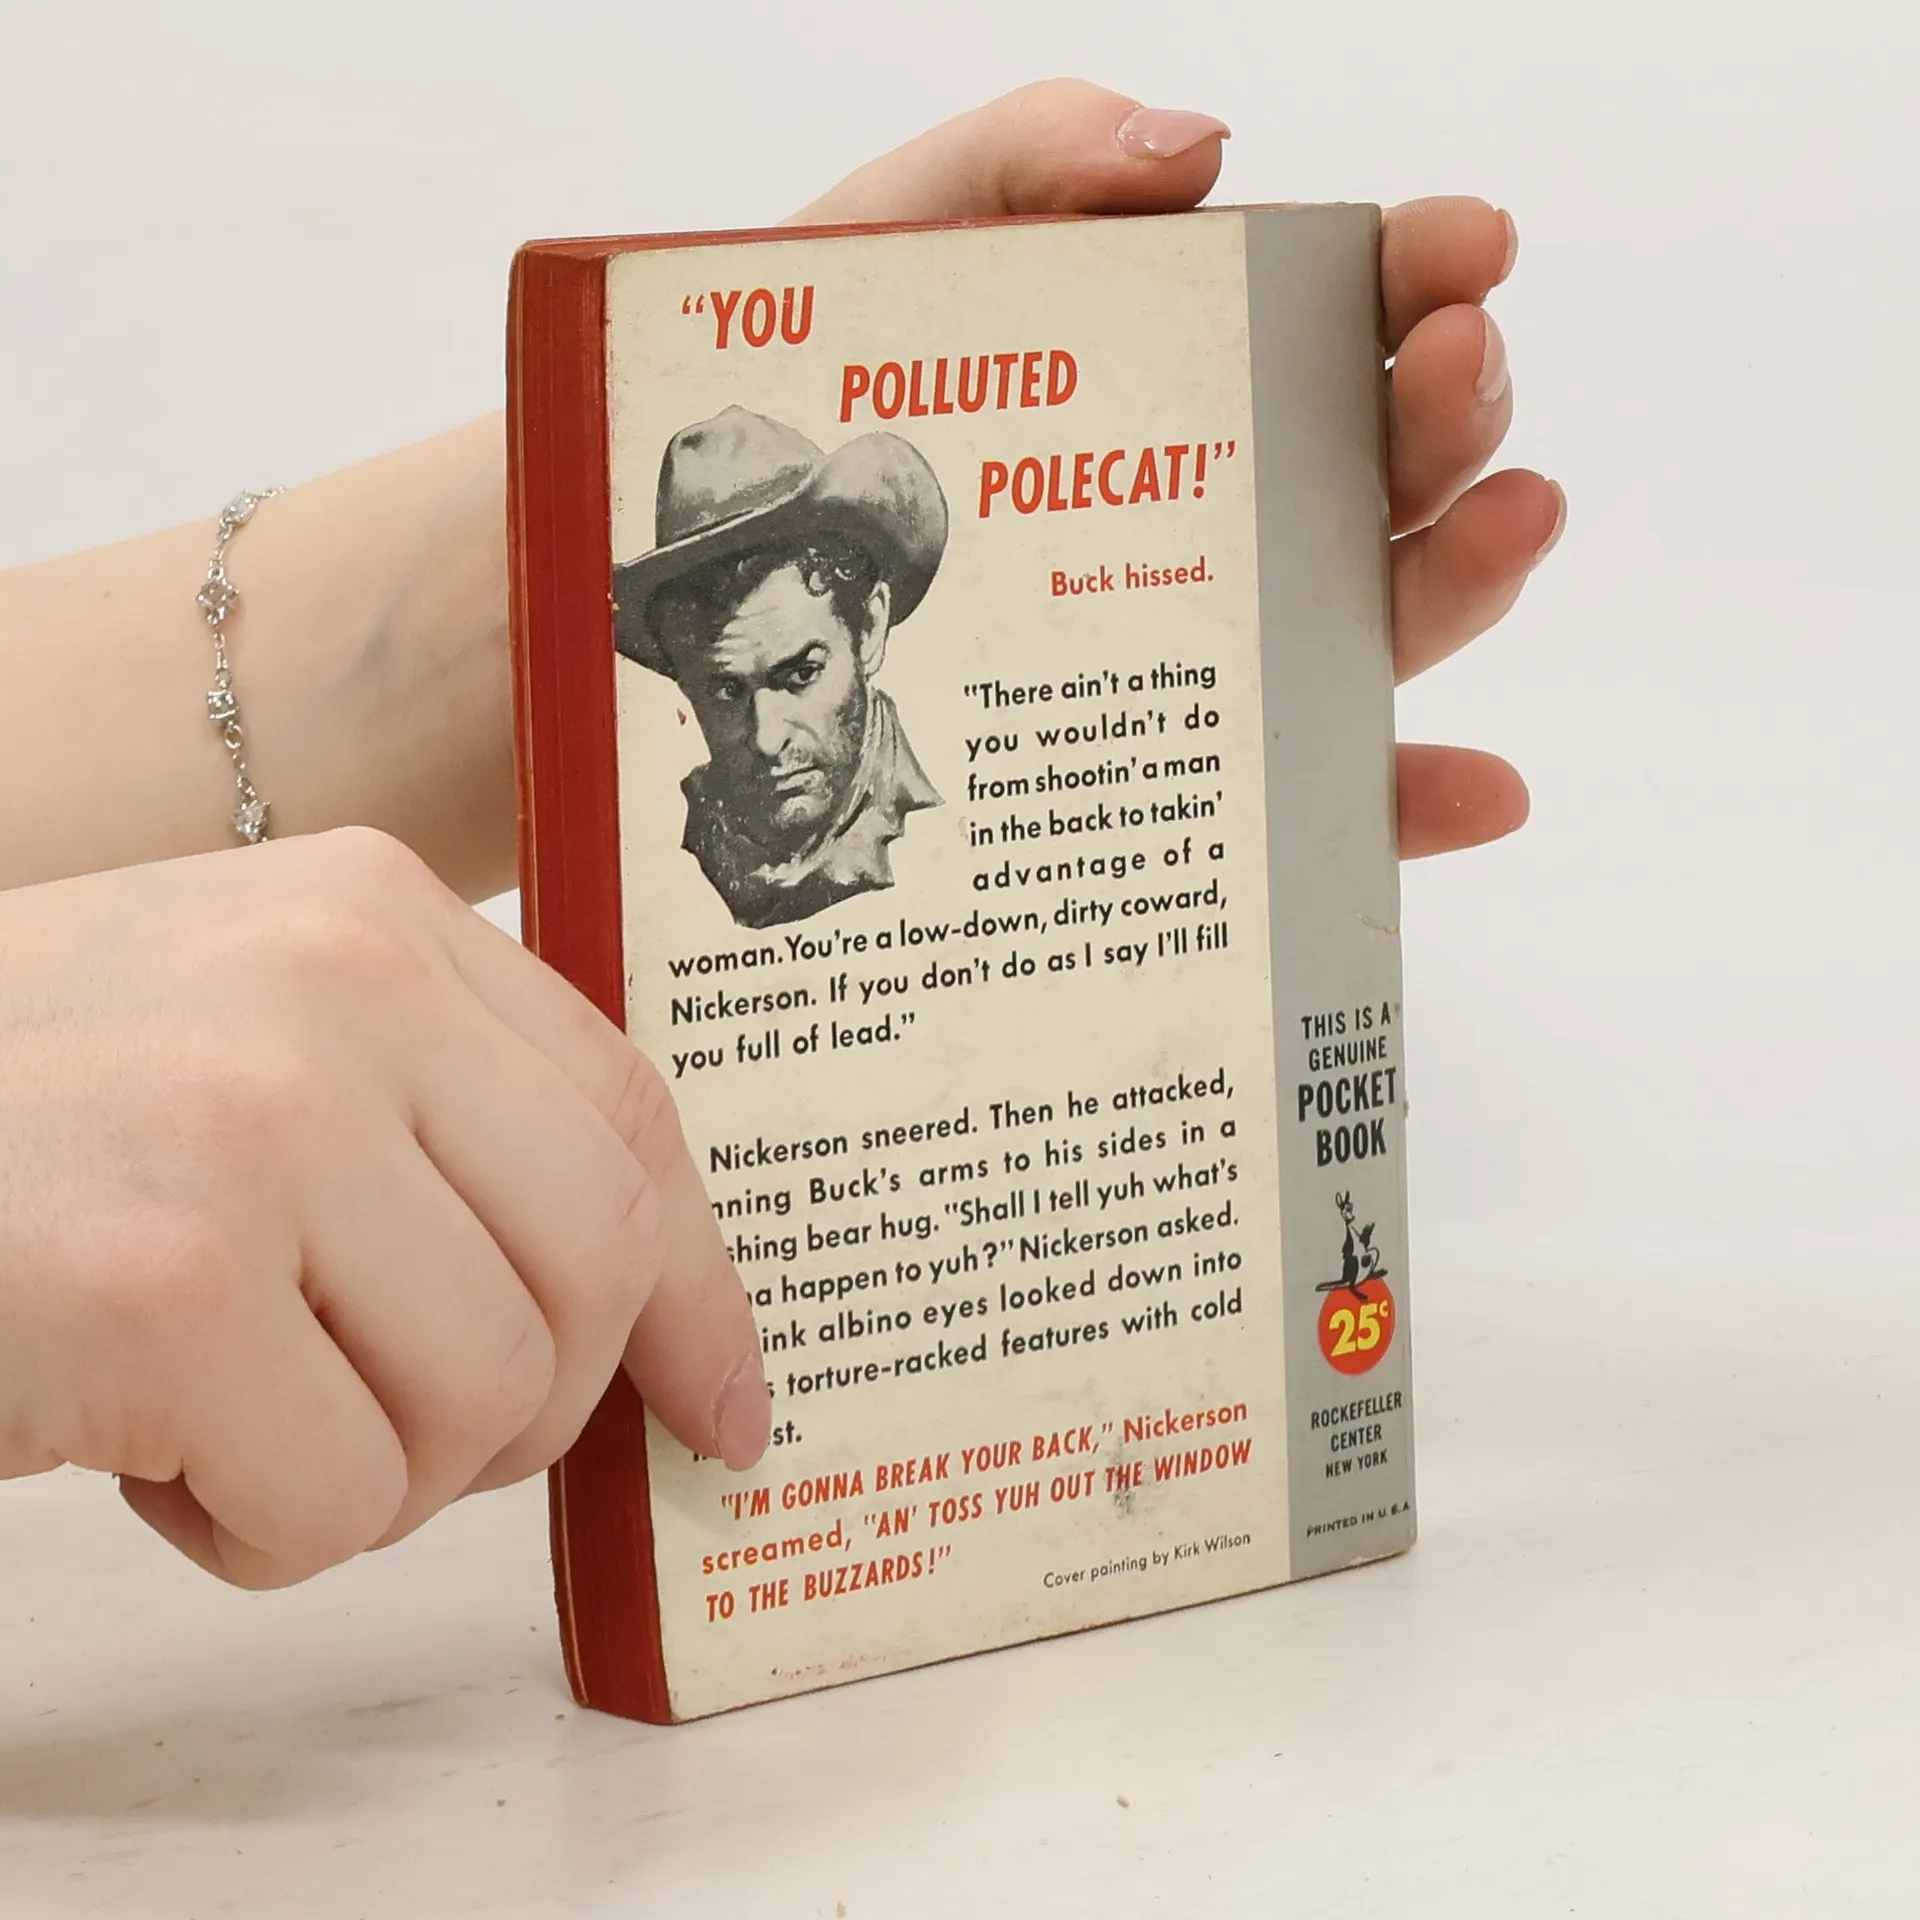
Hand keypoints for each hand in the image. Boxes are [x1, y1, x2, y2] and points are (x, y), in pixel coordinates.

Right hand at [0, 829, 766, 1587]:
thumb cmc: (23, 1121)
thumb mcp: (256, 1048)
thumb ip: (447, 1135)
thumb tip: (651, 1322)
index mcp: (376, 912)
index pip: (630, 1116)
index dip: (699, 1288)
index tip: (724, 1408)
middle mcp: (335, 983)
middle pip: (595, 1265)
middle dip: (530, 1405)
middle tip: (398, 1429)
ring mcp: (249, 1123)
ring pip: (489, 1396)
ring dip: (382, 1476)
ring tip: (240, 1423)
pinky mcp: (158, 1285)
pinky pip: (342, 1497)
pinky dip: (264, 1534)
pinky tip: (152, 1461)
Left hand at [790, 80, 1557, 859]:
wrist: (694, 591)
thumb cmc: (803, 412)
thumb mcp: (886, 250)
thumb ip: (1021, 166)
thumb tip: (1194, 150)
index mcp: (1171, 377)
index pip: (1327, 316)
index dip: (1414, 271)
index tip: (1463, 246)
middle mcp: (1218, 512)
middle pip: (1377, 465)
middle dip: (1446, 406)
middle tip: (1455, 362)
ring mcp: (1210, 649)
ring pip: (1376, 618)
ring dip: (1463, 571)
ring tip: (1510, 518)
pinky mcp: (1180, 784)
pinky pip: (1312, 803)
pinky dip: (1404, 802)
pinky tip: (1474, 791)